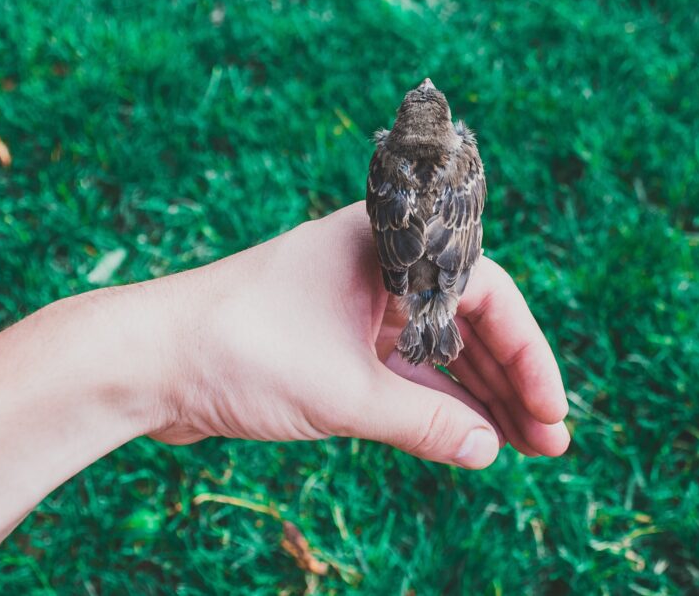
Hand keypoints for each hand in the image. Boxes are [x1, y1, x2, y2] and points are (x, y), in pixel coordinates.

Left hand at [147, 202, 568, 467]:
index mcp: (387, 245)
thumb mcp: (346, 393)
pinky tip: (468, 435)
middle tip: (549, 439)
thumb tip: (488, 452)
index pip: (487, 294)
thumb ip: (425, 423)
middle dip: (510, 382)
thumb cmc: (242, 352)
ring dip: (476, 395)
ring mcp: (354, 302)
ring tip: (523, 445)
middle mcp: (378, 266)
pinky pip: (400, 367)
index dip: (529, 355)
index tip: (553, 411)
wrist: (146, 361)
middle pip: (468, 321)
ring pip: (436, 347)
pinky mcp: (332, 338)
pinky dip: (432, 399)